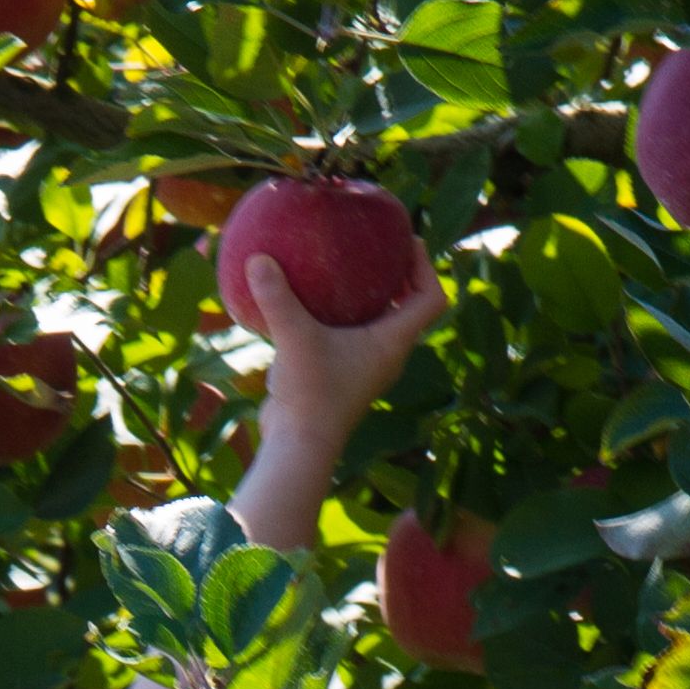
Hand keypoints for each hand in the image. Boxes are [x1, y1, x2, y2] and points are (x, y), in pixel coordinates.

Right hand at [237, 252, 448, 456]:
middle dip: (402, 277)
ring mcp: (367, 368)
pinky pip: (356, 337)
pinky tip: (316, 301)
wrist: (299, 446)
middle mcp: (388, 355)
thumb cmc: (309, 395)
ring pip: (384, 324)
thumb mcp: (293, 338)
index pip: (432, 300)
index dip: (427, 268)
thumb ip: (277, 297)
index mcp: (393, 343)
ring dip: (376, 297)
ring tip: (352, 268)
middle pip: (412, 308)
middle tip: (380, 249)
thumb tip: (258, 258)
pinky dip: (347, 316)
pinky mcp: (345, 376)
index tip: (408, 243)